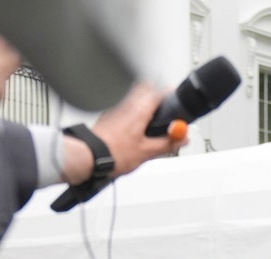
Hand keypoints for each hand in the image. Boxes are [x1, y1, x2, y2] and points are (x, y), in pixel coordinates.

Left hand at [61, 83, 188, 184]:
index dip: (171, 95)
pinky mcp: (107, 117)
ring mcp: (115, 109)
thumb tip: (181, 139)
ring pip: (133, 98)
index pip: (160, 92)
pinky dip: (131, 116)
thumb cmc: (112, 153)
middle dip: (156, 98)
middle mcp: (127, 105)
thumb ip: (167, 144)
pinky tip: (132, 132)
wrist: (89, 157)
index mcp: (139, 110)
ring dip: (143, 106)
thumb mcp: (146, 152)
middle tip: (163, 111)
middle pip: (145, 90)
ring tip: (149, 124)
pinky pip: (123, 109)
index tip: (176, 101)